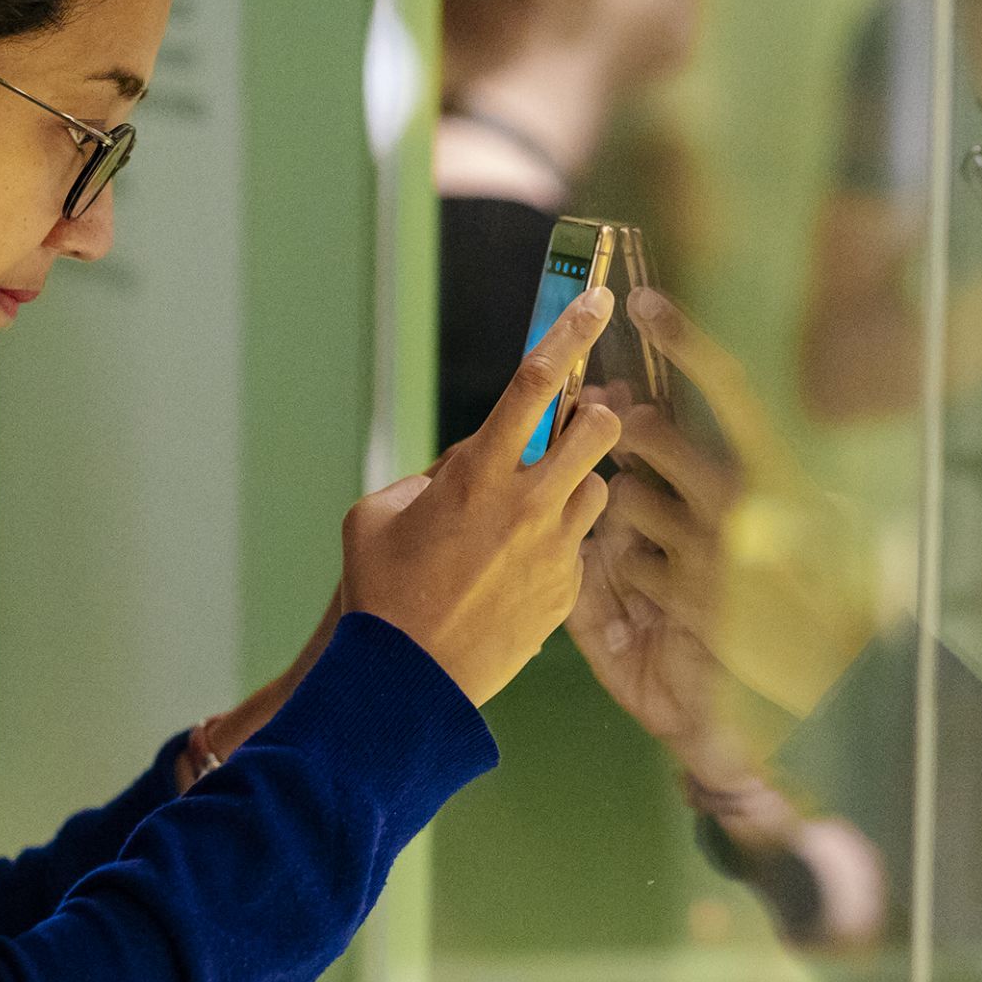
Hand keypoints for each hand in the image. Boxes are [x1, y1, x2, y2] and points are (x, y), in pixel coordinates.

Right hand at [340, 288, 620, 704]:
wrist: (405, 682)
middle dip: (600, 417)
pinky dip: (558, 547)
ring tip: (537, 512)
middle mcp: (527, 505)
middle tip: (584, 423)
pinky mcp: (568, 592)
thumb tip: (466, 464)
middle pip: (602, 430)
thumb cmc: (380, 592)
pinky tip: (519, 572)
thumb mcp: (380, 515)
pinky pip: (580, 549)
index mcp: (476, 473)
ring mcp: (555, 551)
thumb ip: (430, 475)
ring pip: (601, 491)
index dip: (569, 331)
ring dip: (578, 487)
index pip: (534, 382)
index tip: (597, 299)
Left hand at [572, 291, 877, 726]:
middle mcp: (739, 504)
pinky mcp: (679, 599)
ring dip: (624, 503)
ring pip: (626, 498)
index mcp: (780, 472)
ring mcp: (705, 552)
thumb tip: (737, 429)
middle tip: (616, 422)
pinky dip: (631, 565)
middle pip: (649, 434)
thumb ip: (783, 474)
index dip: (686, 340)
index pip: (731, 388)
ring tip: (650, 521)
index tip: (645, 304)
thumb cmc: (832, 594)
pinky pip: (626, 562)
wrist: (830, 679)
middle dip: (624, 425)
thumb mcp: (832, 524)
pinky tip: (656, 579)